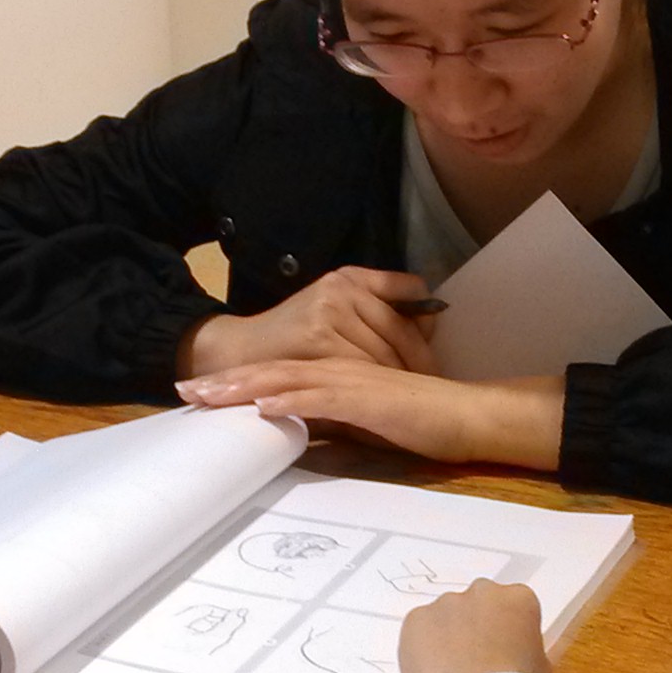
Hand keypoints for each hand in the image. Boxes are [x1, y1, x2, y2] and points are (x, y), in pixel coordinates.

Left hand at [174, 361, 562, 468]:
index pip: (279, 376)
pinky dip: (290, 399)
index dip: (238, 384)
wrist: (469, 417)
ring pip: (288, 379)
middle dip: (226, 383)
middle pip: (272, 373)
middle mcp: (339, 373)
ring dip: (244, 387)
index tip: (201, 395)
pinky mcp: (369, 398)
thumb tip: (296, 442)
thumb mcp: (366, 428)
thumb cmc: (424, 426)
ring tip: (206, 396)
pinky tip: (262, 404)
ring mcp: (353, 382)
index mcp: (337, 378)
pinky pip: (323, 396)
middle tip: (183, 392)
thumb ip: (332, 428)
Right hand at [180, 266, 438, 375]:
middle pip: (401, 326)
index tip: (432, 339)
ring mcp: (331, 312)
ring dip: (402, 374)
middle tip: (432, 378)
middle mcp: (342, 288)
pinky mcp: (320, 339)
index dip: (426, 317)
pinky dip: (378, 384)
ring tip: (411, 391)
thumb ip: (370, 313)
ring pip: (386, 350)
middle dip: (421, 357)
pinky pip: (364, 366)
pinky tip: (384, 396)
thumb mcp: (331, 310)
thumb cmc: (290, 337)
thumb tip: (428, 325)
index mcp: (350, 276)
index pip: (409, 289)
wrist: (239, 351)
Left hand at [399, 579, 549, 672]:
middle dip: (473, 628)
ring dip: (445, 638)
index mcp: (518, 599)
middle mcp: (483, 592)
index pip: (511, 606)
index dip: (504, 632)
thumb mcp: (541, 669)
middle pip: (475, 605)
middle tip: (472, 664)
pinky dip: (421, 649)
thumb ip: (528, 650)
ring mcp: (447, 604)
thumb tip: (521, 656)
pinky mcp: (416, 619)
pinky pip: (418, 630)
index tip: (499, 653)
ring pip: (444, 617)